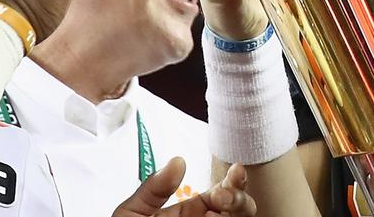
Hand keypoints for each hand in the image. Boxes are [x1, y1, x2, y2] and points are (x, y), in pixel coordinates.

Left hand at [113, 158, 255, 216]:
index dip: (233, 180)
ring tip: (219, 208)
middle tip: (224, 196)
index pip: (221, 193)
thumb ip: (154, 189)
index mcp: (189, 213)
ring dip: (238, 211)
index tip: (235, 171)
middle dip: (239, 197)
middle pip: (240, 209)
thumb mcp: (133, 212)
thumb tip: (177, 161)